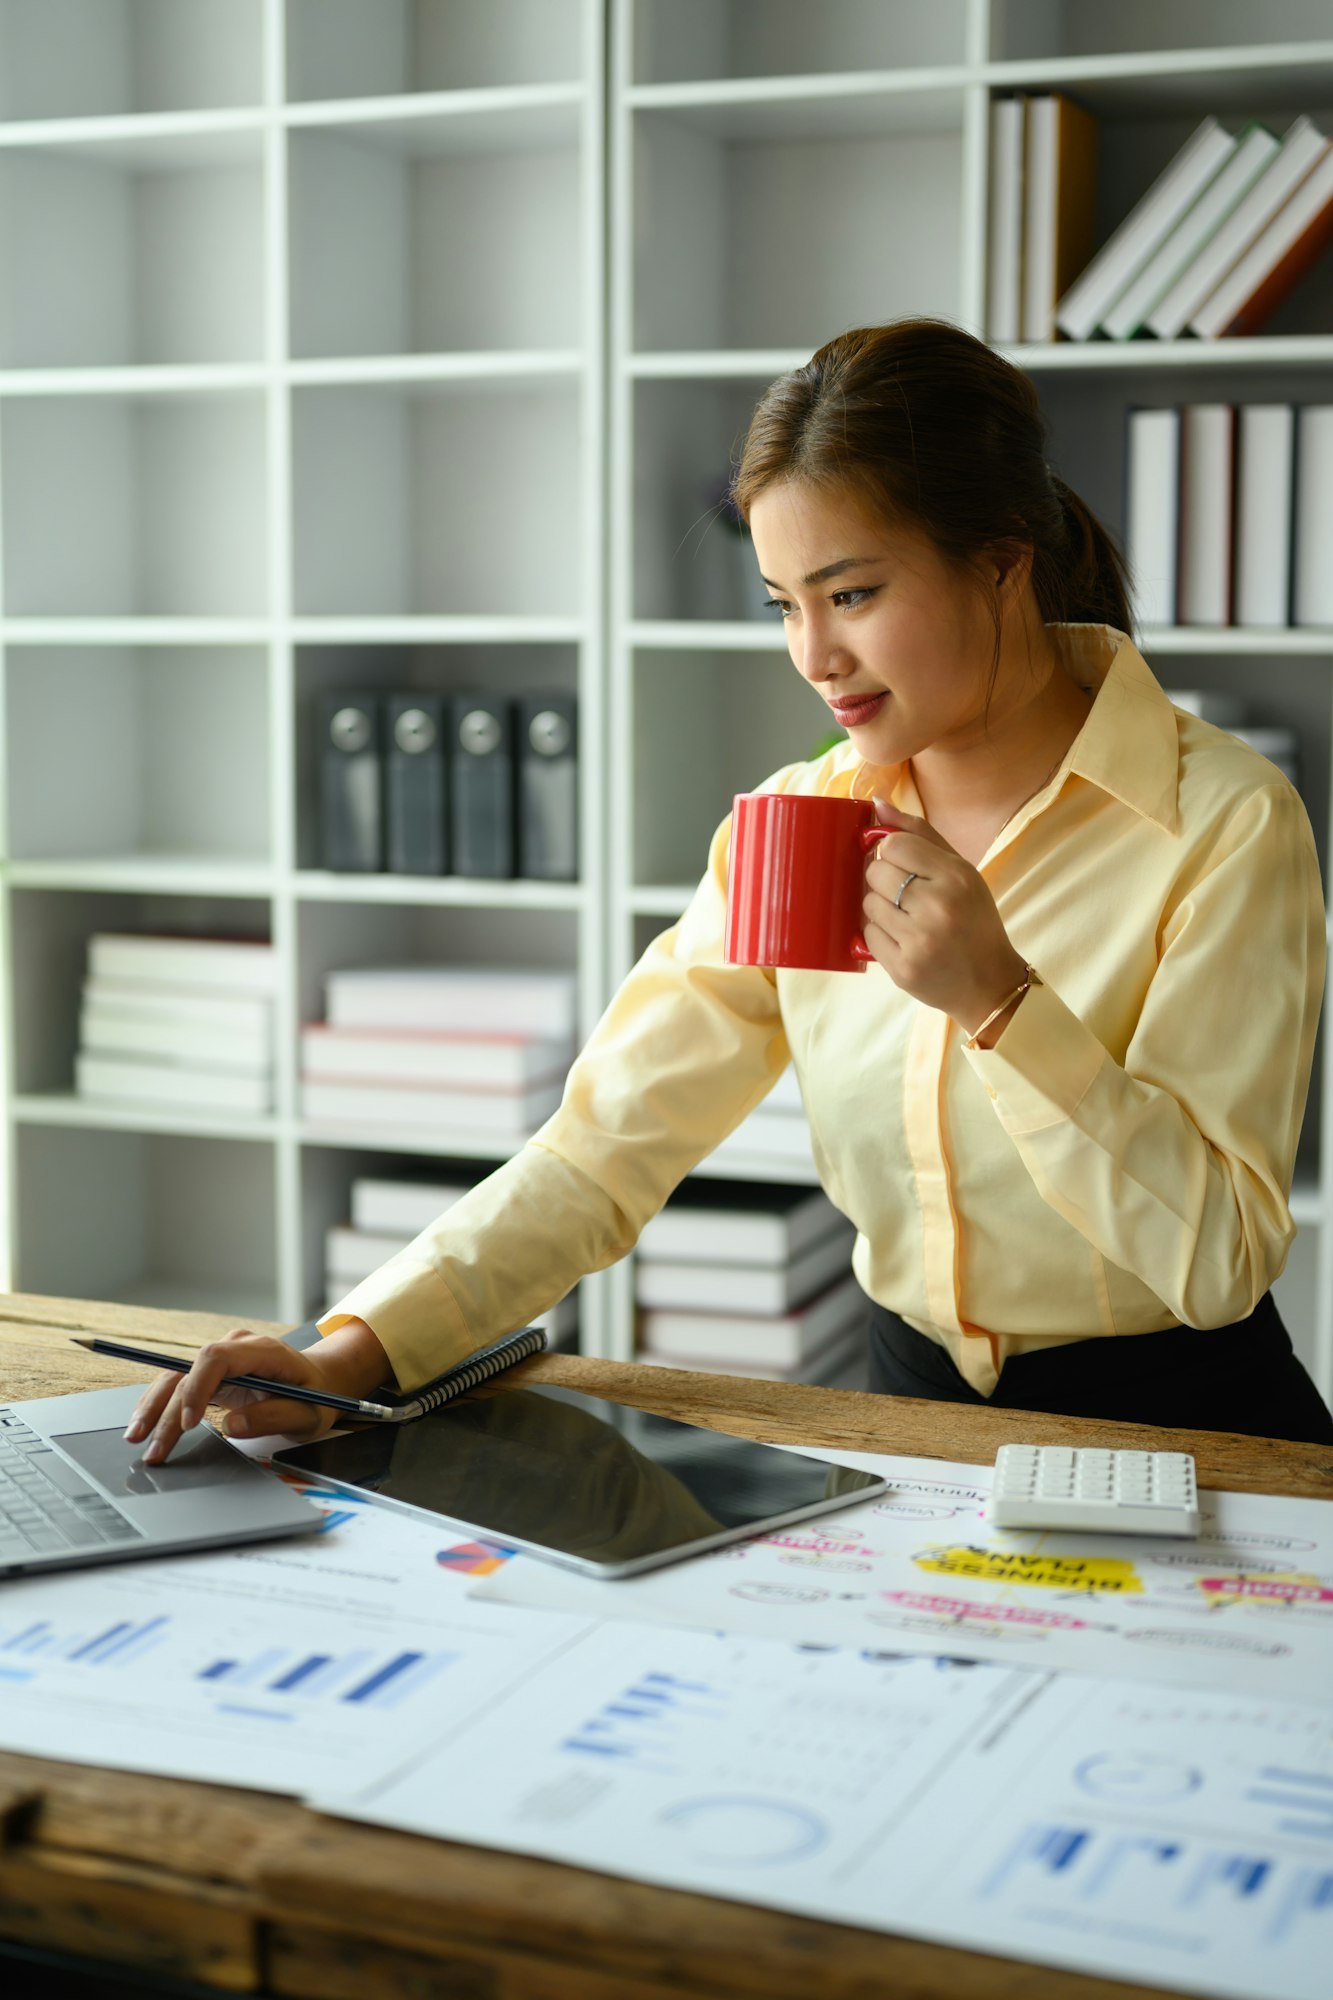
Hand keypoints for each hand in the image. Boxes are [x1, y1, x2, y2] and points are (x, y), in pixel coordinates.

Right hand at [124, 1318, 390, 1463]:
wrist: (321, 1382)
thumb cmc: (317, 1397)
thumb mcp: (308, 1413)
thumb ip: (273, 1417)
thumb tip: (231, 1425)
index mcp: (262, 1351)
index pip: (217, 1359)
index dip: (197, 1388)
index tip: (190, 1423)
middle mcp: (236, 1349)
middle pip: (189, 1371)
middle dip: (168, 1411)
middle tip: (154, 1449)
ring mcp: (222, 1360)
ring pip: (177, 1378)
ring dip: (154, 1408)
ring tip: (136, 1439)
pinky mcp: (213, 1375)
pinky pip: (180, 1386)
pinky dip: (160, 1406)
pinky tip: (144, 1426)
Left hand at [863, 802, 1027, 1034]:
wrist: (989, 983)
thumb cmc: (973, 920)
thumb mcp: (962, 872)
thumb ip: (920, 835)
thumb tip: (877, 804)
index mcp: (957, 877)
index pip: (894, 844)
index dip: (891, 851)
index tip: (902, 863)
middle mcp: (938, 907)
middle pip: (875, 872)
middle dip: (883, 880)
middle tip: (906, 895)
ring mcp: (920, 940)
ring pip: (868, 903)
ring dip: (880, 908)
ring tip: (906, 918)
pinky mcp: (903, 968)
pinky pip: (868, 935)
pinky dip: (879, 935)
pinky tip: (902, 939)